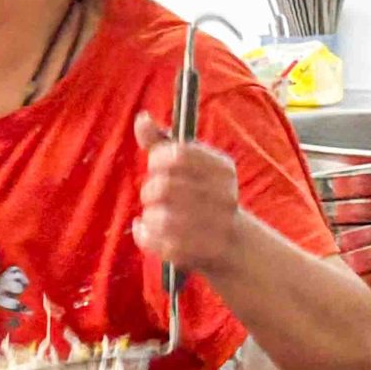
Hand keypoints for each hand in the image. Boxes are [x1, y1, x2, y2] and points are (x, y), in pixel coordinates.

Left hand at [131, 111, 243, 272]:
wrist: (229, 241)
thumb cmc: (199, 194)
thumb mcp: (186, 164)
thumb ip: (161, 141)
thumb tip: (141, 117)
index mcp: (222, 168)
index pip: (176, 155)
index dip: (157, 160)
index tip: (158, 166)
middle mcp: (224, 195)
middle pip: (162, 186)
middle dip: (148, 191)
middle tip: (153, 196)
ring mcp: (215, 225)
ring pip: (156, 216)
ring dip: (149, 215)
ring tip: (155, 216)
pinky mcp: (201, 252)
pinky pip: (156, 241)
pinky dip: (145, 235)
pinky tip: (151, 231)